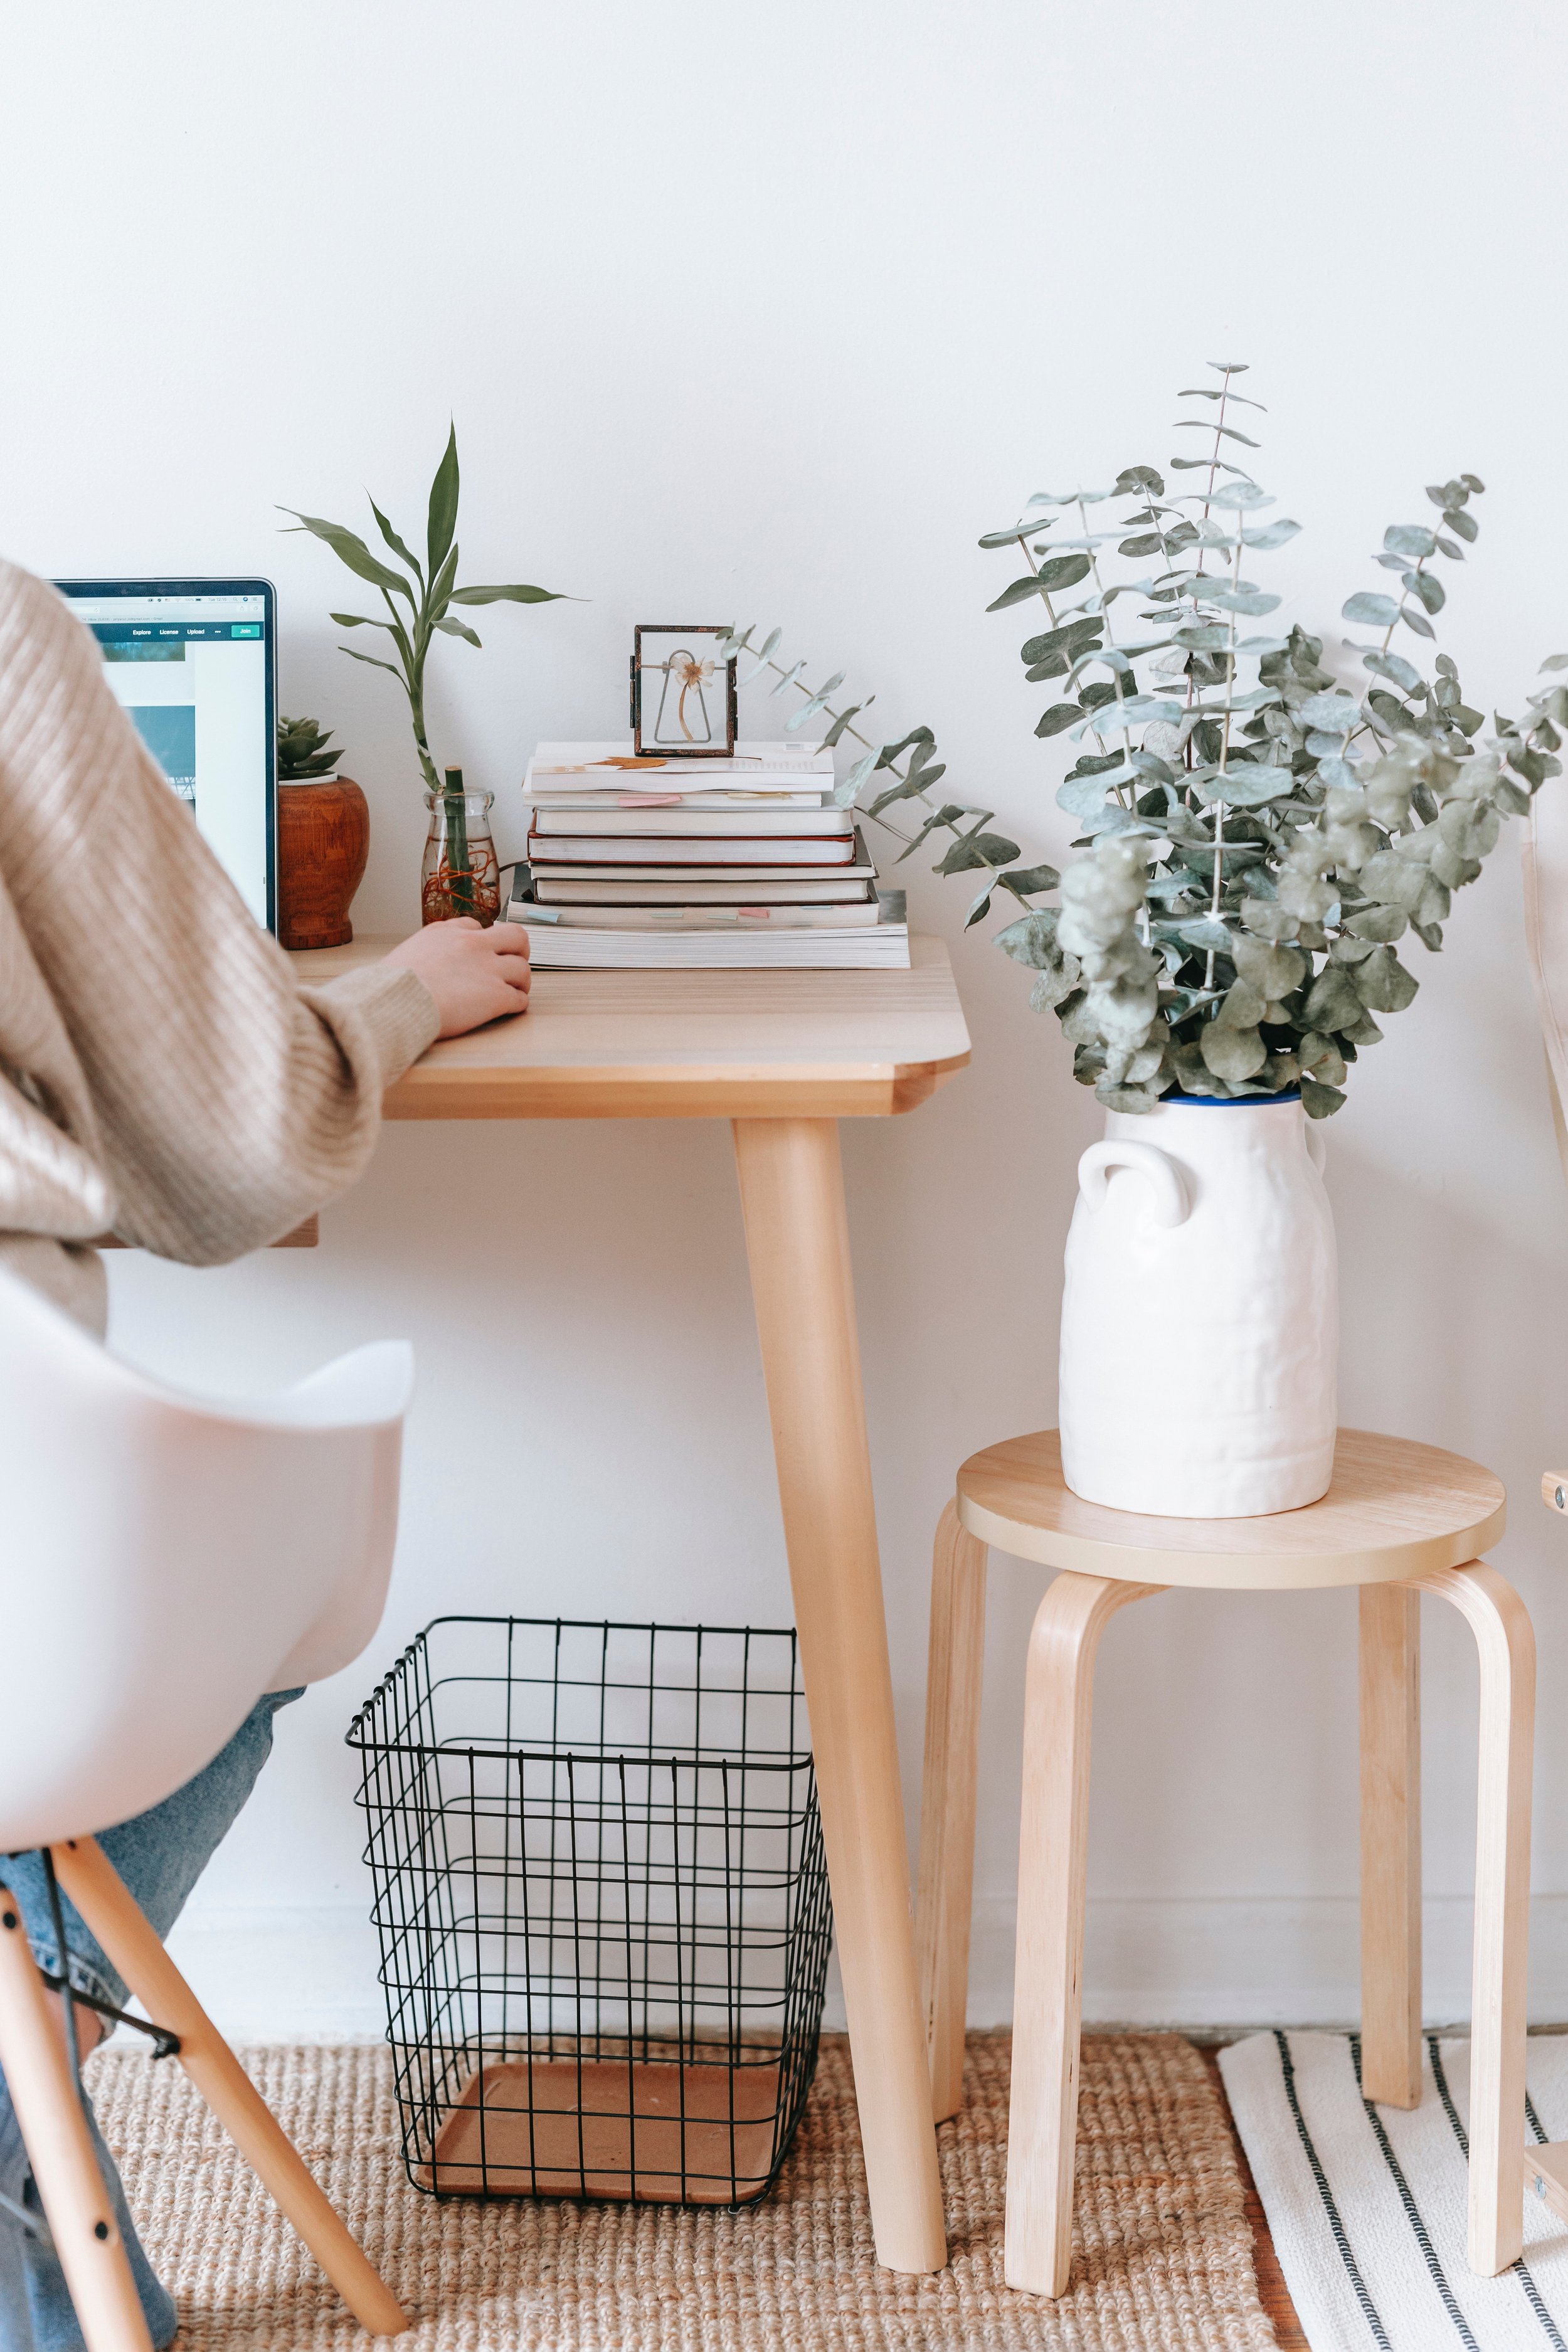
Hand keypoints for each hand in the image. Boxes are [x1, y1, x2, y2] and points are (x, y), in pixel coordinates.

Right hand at [384, 917, 530, 1036]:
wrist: (395, 1001)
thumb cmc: (390, 986)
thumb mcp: (407, 954)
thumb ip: (427, 952)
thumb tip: (428, 964)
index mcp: (447, 933)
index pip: (476, 926)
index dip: (482, 941)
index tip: (481, 952)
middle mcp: (472, 945)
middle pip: (515, 936)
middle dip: (519, 950)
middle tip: (514, 963)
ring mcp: (487, 969)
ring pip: (523, 969)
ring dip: (520, 981)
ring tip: (514, 991)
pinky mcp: (496, 995)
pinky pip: (519, 998)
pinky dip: (517, 1004)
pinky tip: (509, 1009)